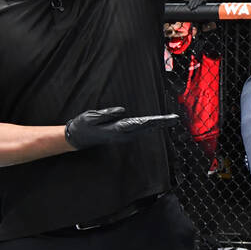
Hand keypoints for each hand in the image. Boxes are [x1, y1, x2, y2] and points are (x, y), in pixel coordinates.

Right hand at [64, 107, 178, 149]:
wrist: (76, 138)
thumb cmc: (83, 126)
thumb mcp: (92, 117)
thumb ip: (107, 114)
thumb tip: (123, 110)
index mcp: (116, 130)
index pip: (138, 124)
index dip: (151, 121)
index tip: (163, 119)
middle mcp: (121, 135)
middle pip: (145, 128)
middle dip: (160, 123)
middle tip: (174, 119)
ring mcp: (121, 136)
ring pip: (142, 130)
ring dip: (156, 125)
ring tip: (170, 120)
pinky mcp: (120, 134)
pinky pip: (137, 130)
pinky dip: (148, 126)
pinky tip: (154, 124)